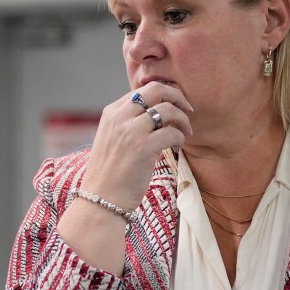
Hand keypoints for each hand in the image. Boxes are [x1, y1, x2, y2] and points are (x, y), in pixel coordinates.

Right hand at [78, 81, 191, 208]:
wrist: (100, 199)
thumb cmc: (110, 174)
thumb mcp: (112, 139)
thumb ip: (128, 123)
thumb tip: (157, 113)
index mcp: (112, 112)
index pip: (143, 90)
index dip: (165, 94)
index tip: (175, 106)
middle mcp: (120, 117)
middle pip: (156, 90)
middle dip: (178, 97)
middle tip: (188, 110)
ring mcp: (131, 131)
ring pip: (168, 109)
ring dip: (183, 120)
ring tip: (186, 133)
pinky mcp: (143, 148)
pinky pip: (172, 132)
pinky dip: (180, 138)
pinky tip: (178, 147)